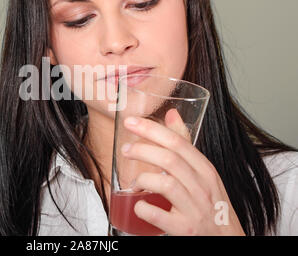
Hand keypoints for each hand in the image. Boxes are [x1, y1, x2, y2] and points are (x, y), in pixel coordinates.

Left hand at [122, 108, 245, 235]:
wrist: (227, 240)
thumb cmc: (212, 206)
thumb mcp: (204, 173)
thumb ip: (186, 144)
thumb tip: (171, 113)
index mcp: (205, 170)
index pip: (178, 142)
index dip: (152, 130)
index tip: (131, 122)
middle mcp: (203, 187)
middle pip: (169, 159)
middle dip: (142, 150)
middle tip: (126, 150)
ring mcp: (194, 209)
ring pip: (165, 184)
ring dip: (143, 179)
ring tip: (134, 182)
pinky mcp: (185, 229)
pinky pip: (158, 215)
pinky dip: (143, 207)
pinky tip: (139, 205)